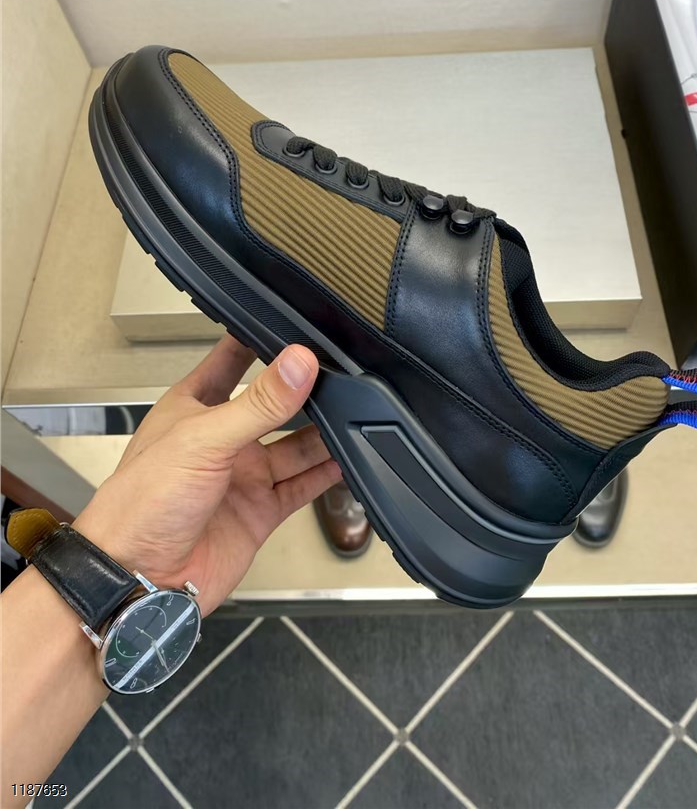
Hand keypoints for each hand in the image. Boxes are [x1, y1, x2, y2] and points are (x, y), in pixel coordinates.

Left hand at [73, 337, 340, 614]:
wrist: (139, 577)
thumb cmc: (141, 503)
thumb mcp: (204, 438)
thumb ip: (258, 402)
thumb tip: (298, 363)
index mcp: (194, 407)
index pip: (232, 360)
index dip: (260, 340)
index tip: (294, 323)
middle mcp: (221, 439)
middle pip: (273, 405)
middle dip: (304, 390)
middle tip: (340, 371)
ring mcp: (242, 475)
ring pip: (295, 445)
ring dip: (323, 433)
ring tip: (356, 412)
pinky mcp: (259, 511)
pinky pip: (302, 486)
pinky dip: (327, 474)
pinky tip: (348, 460)